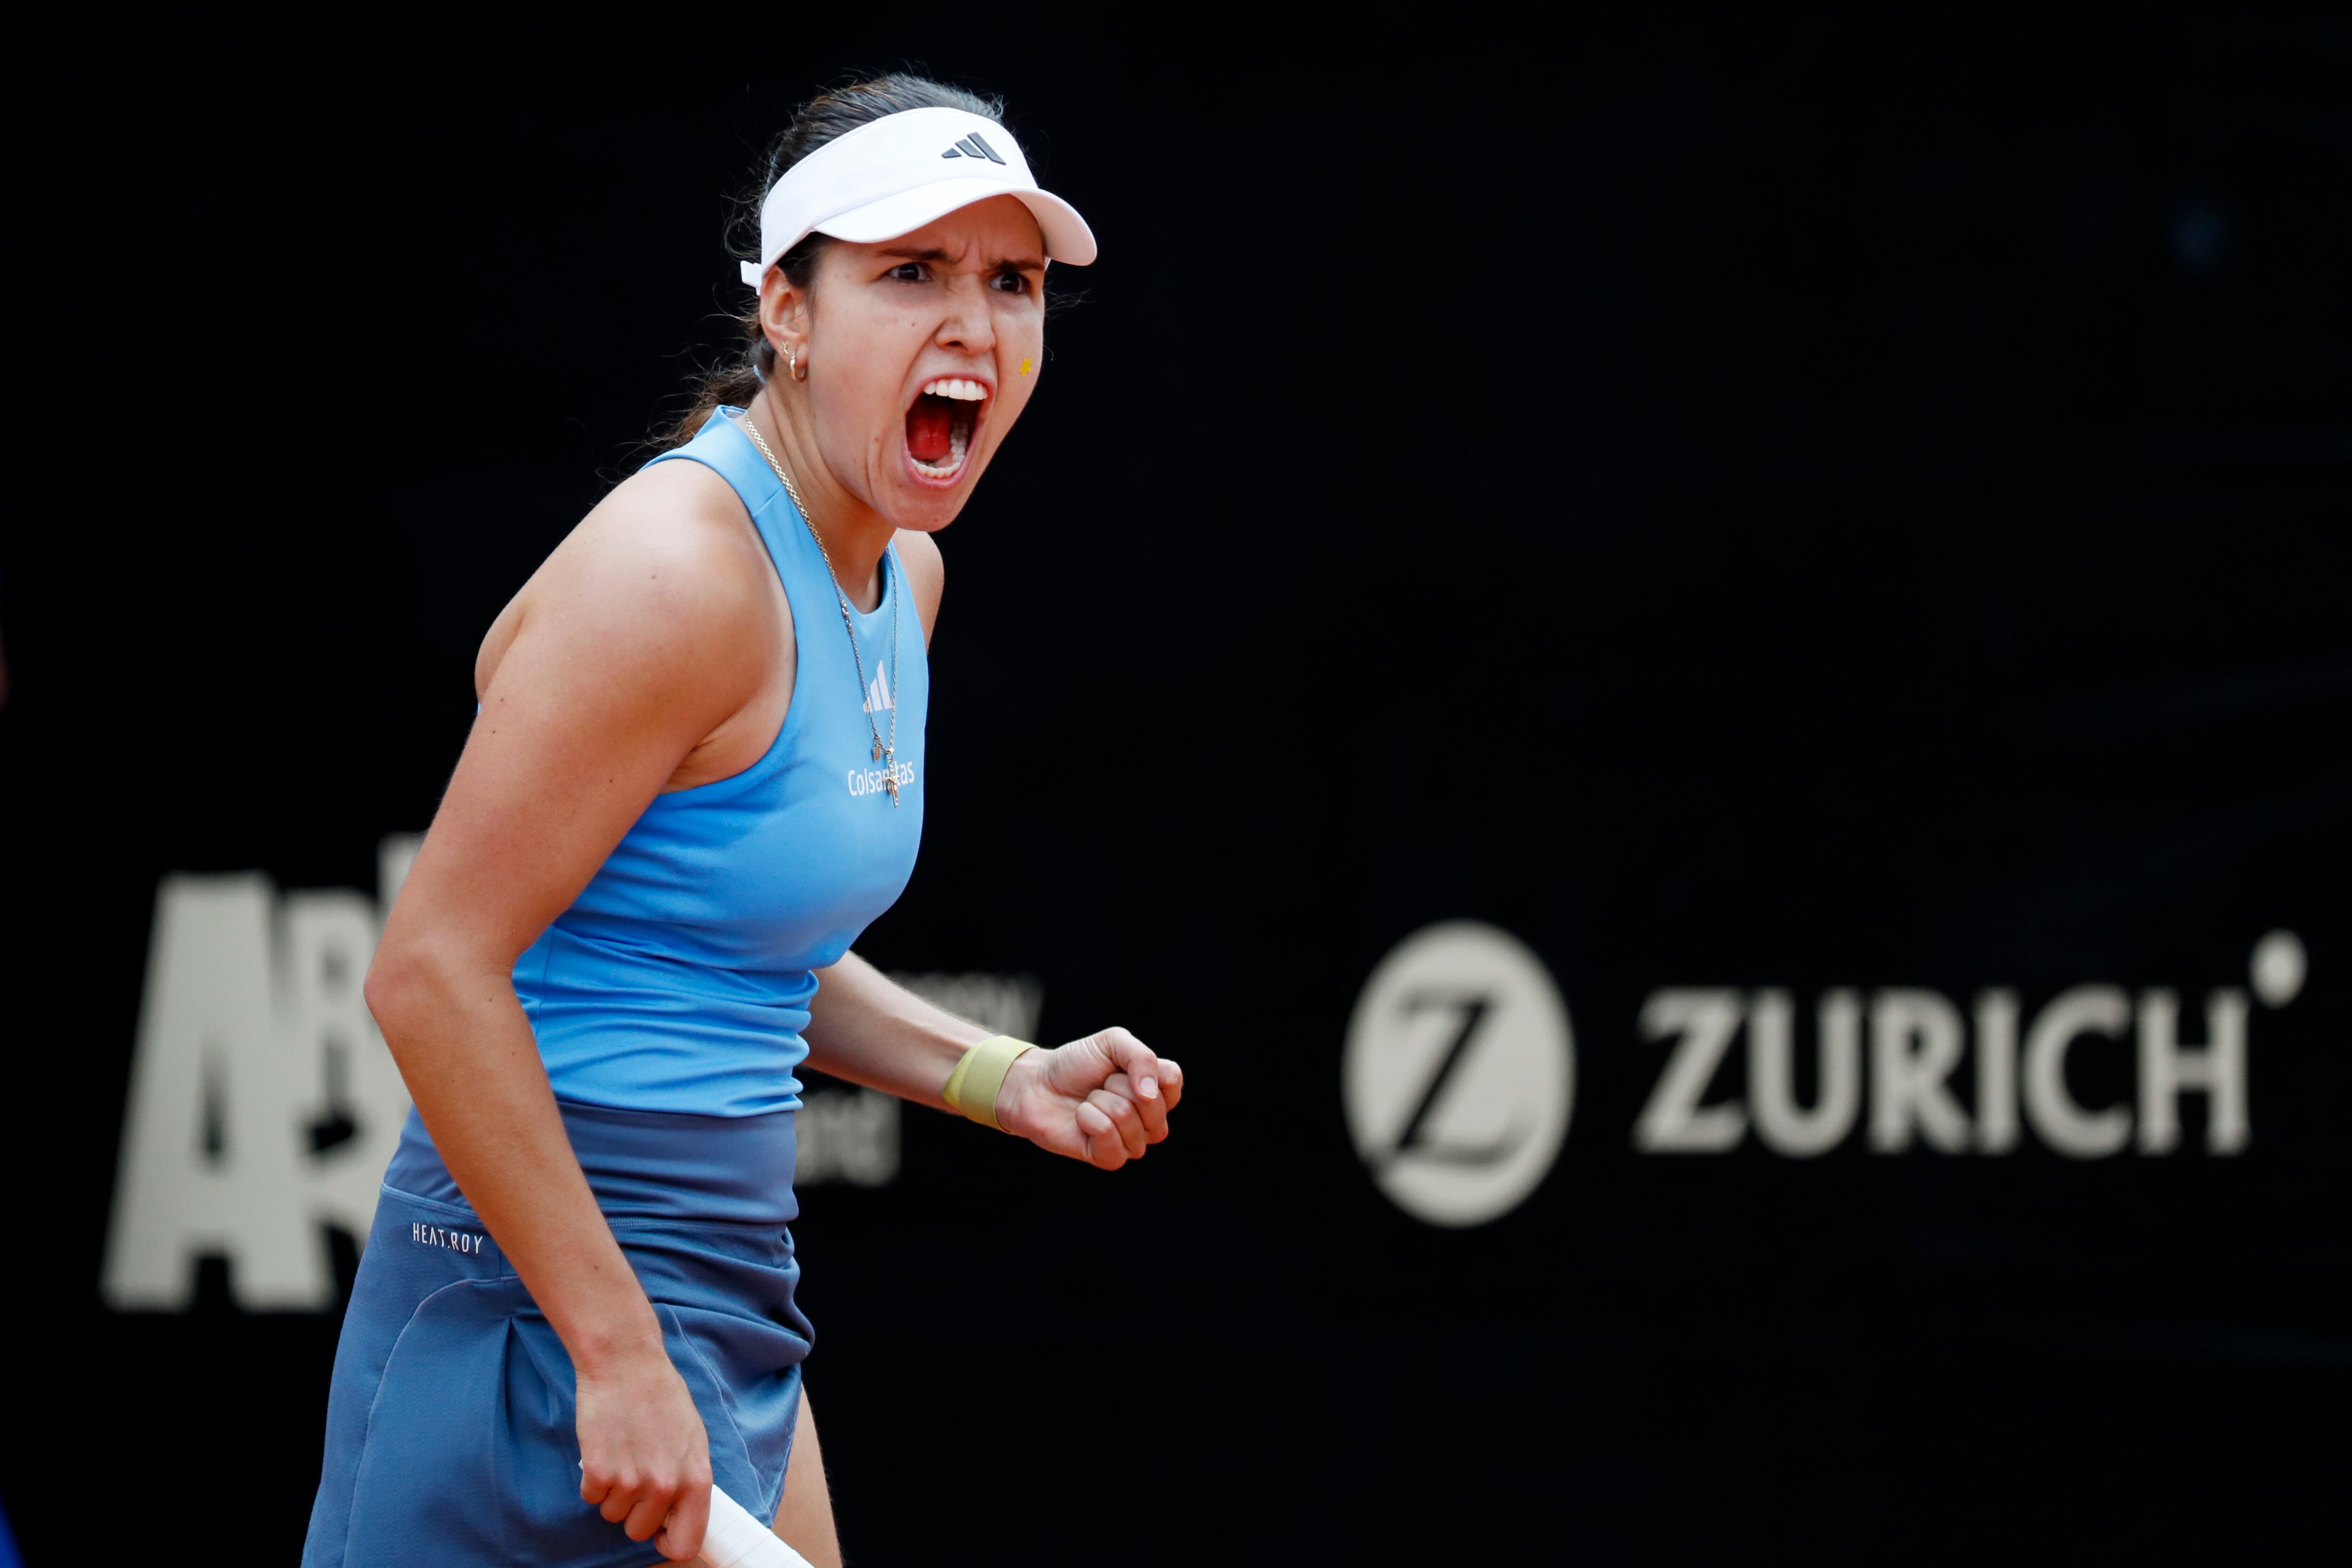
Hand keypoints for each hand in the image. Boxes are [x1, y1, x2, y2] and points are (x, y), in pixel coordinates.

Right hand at [576, 1340, 712, 1559]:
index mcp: (696, 1479)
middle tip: (636, 1473)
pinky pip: (591, 1497)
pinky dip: (593, 1479)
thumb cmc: (662, 1397)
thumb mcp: (692, 1440)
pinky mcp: (599, 1473)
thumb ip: (688, 1480)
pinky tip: (605, 1448)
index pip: (687, 1544)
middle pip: (640, 1531)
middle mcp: (666, 1486)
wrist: (627, 1364)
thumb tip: (681, 1515)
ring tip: (623, 1453)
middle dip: (635, 1509)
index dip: (669, 1542)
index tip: (660, 1530)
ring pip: (613, 1515)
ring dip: (614, 1491)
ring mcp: (631, 1482)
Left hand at [996, 1027, 1183, 1168]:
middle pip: (1153, 1103)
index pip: (1173, 1080)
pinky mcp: (1109, 1158)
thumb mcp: (1111, 1043)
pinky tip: (1080, 1119)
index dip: (1146, 1069)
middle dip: (1117, 1086)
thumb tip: (1150, 1094)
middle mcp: (1150, 1119)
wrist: (1037, 1084)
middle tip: (1100, 1085)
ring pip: (1128, 1120)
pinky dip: (1088, 1120)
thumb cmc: (1076, 1064)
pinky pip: (1108, 1137)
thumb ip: (1141, 1057)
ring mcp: (1132, 1141)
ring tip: (1089, 1101)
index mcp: (1156, 1090)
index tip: (1119, 1066)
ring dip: (1099, 1102)